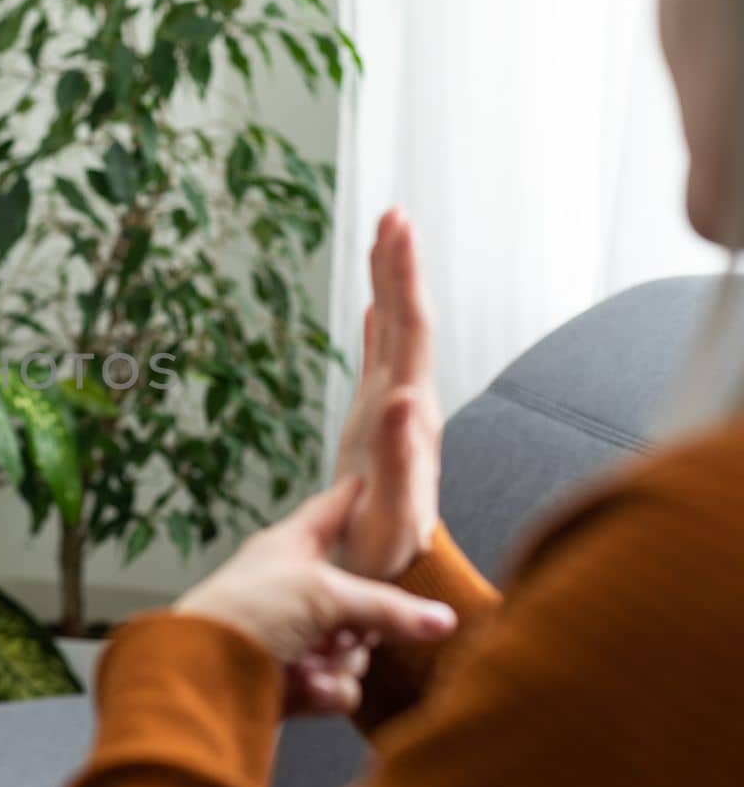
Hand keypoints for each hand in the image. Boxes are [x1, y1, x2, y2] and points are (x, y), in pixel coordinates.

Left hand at [173, 476, 455, 711]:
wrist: (197, 681)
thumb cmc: (244, 614)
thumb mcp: (323, 594)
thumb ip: (386, 607)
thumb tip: (443, 619)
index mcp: (289, 547)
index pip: (332, 511)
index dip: (356, 497)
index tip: (377, 480)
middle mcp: (291, 588)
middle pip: (359, 596)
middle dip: (362, 621)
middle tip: (347, 629)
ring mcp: (291, 638)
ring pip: (352, 649)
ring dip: (340, 661)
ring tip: (313, 662)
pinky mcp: (289, 682)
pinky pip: (336, 685)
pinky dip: (325, 689)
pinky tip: (304, 687)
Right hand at [332, 209, 441, 578]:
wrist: (394, 574)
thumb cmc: (387, 550)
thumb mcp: (388, 509)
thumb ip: (395, 453)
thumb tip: (400, 395)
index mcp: (410, 413)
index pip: (411, 331)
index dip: (403, 278)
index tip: (396, 230)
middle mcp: (408, 403)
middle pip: (409, 320)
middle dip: (401, 265)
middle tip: (392, 213)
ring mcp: (395, 410)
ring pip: (396, 333)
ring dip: (392, 284)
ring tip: (384, 238)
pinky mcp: (379, 422)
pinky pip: (379, 359)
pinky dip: (378, 325)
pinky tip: (375, 305)